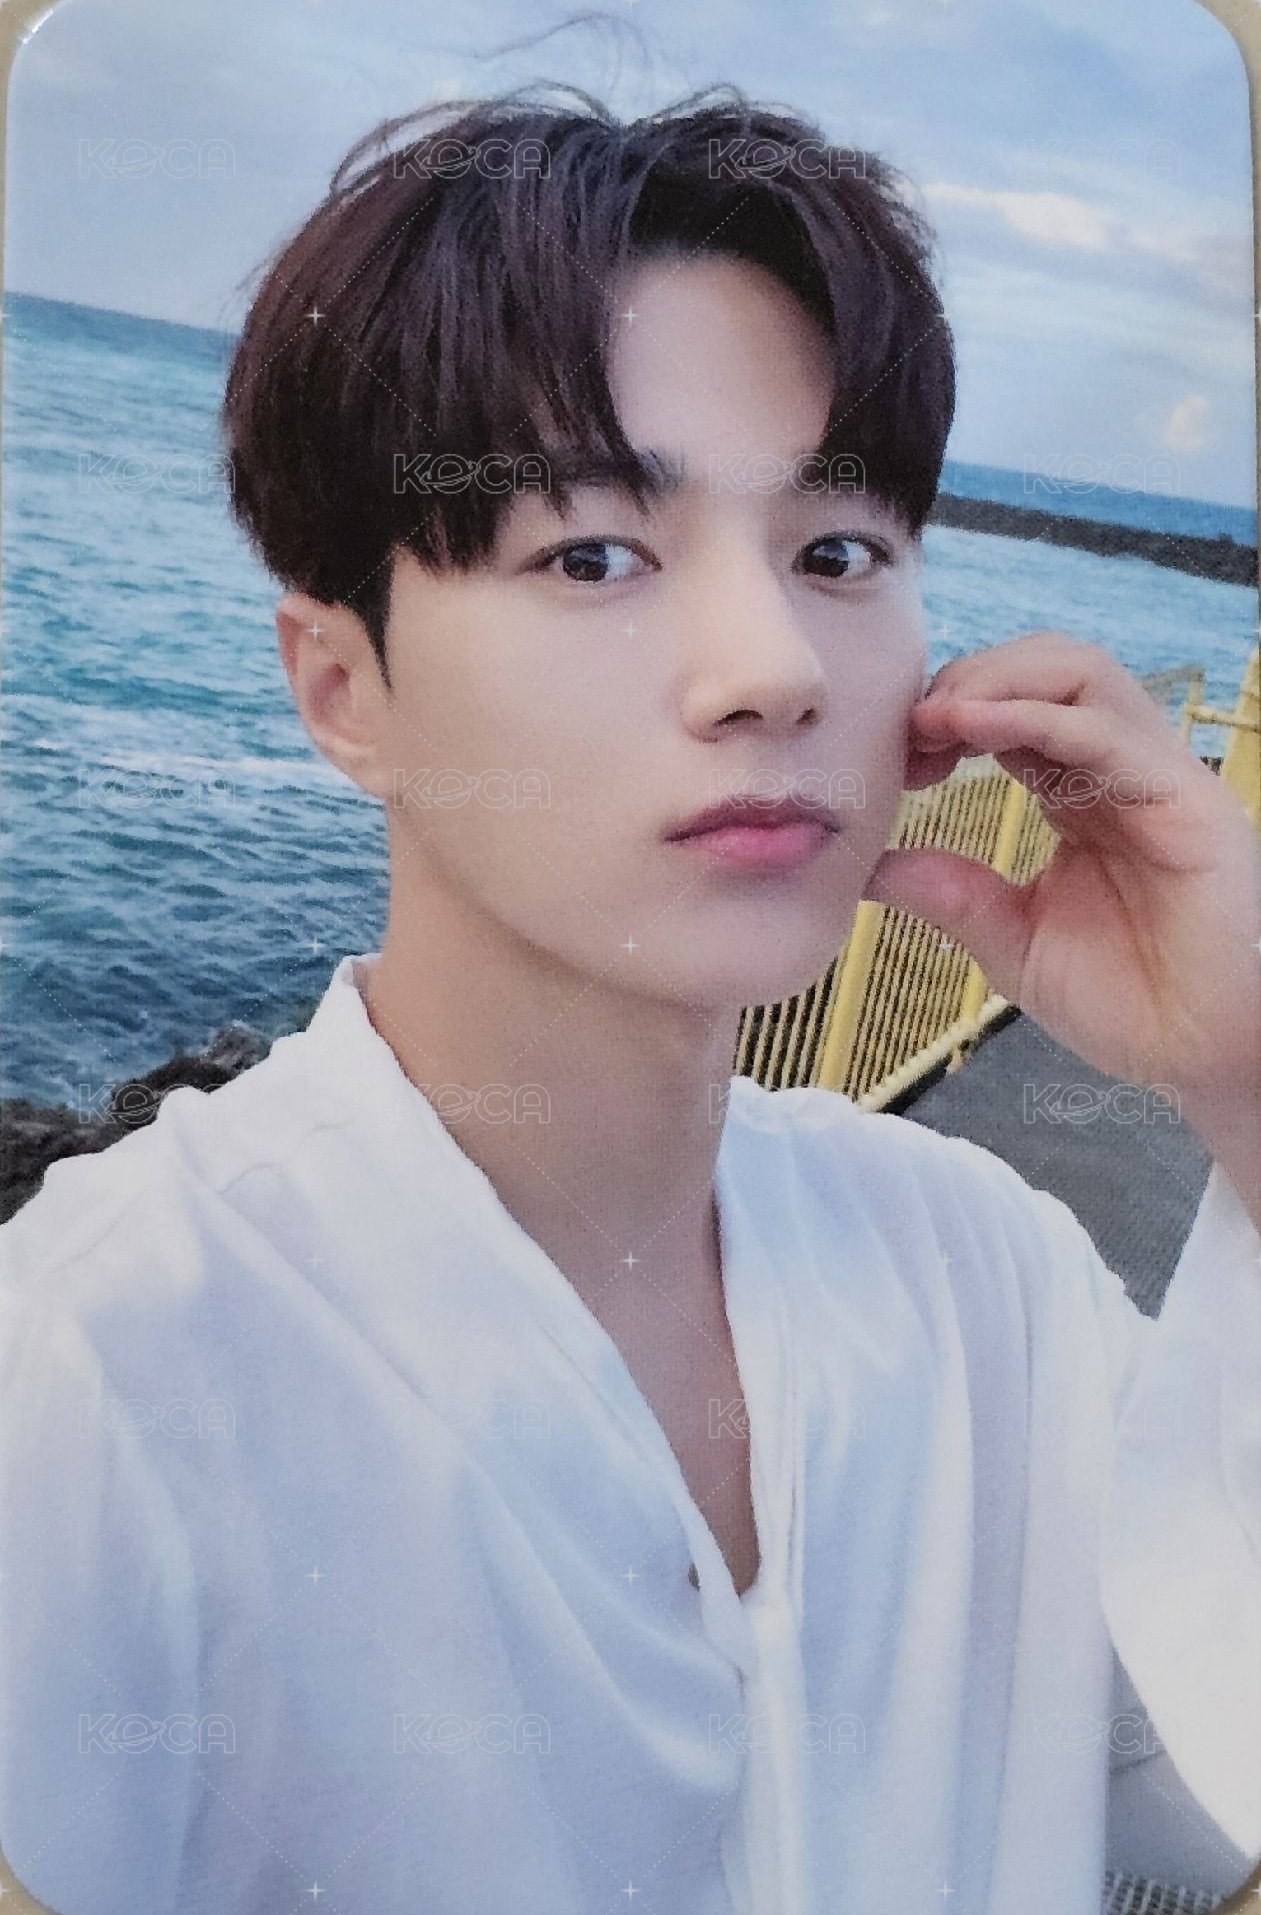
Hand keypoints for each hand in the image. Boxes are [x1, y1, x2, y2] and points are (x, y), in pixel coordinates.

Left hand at [862, 631, 1260, 1114]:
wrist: (1209, 1059)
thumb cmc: (1133, 1004)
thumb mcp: (1013, 942)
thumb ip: (950, 895)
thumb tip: (865, 865)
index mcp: (1082, 794)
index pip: (1014, 709)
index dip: (948, 714)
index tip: (894, 753)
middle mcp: (1120, 771)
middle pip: (1047, 668)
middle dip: (968, 679)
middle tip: (909, 729)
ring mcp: (1155, 777)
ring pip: (1081, 672)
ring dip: (996, 679)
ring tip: (934, 718)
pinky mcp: (1184, 798)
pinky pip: (1105, 729)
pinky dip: (1031, 715)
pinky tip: (971, 726)